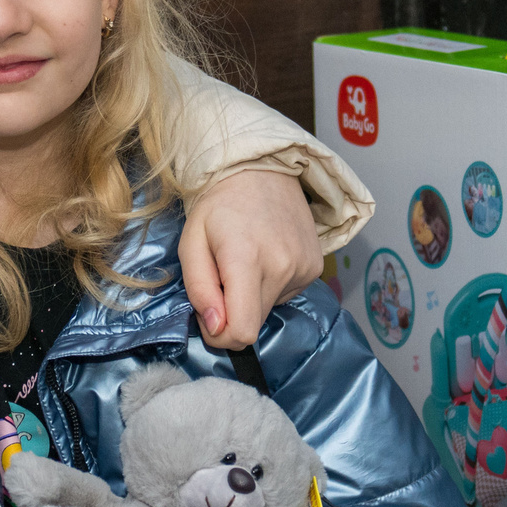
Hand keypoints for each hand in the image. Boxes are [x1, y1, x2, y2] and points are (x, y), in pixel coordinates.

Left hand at [181, 169, 319, 348]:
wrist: (261, 170)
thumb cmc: (218, 204)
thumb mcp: (191, 243)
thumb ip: (199, 289)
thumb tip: (215, 327)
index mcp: (246, 260)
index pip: (242, 331)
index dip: (221, 336)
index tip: (210, 318)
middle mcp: (282, 267)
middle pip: (254, 324)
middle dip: (231, 315)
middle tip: (221, 282)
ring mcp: (304, 268)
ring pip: (268, 310)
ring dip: (251, 297)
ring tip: (245, 261)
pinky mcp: (315, 268)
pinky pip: (285, 295)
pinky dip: (270, 286)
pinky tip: (265, 257)